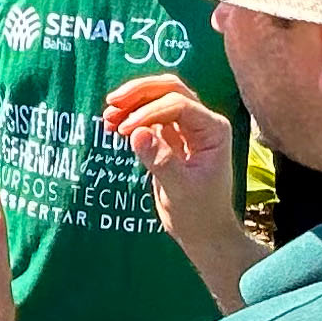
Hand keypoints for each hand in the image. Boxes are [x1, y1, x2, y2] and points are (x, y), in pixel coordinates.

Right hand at [104, 76, 237, 241]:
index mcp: (213, 130)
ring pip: (158, 98)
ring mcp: (186, 128)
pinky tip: (112, 125)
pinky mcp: (171, 138)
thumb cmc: (199, 213)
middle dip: (140, 92)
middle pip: (170, 89)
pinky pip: (149, 117)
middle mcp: (202, 123)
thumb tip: (136, 133)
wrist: (203, 231)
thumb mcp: (180, 190)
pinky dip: (130, 117)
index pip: (179, 105)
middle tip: (112, 102)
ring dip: (132, 102)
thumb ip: (160, 161)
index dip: (149, 112)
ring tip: (108, 115)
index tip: (126, 130)